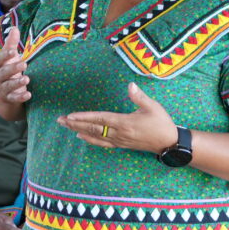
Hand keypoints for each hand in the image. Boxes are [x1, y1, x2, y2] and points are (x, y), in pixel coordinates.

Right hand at [0, 27, 30, 103]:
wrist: (1, 89)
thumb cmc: (6, 67)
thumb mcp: (8, 56)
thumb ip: (11, 43)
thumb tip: (14, 28)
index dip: (5, 56)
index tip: (14, 51)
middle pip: (4, 73)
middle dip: (13, 68)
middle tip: (24, 64)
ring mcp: (2, 88)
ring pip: (8, 86)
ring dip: (17, 83)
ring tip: (27, 79)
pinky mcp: (8, 97)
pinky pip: (14, 98)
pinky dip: (20, 97)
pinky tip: (28, 94)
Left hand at [57, 82, 178, 154]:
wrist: (169, 143)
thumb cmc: (161, 123)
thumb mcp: (153, 107)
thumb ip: (139, 96)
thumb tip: (130, 85)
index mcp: (124, 122)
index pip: (99, 118)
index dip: (84, 117)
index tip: (70, 115)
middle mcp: (118, 133)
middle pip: (92, 128)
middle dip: (75, 124)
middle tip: (59, 120)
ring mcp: (119, 140)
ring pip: (94, 135)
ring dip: (79, 130)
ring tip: (65, 126)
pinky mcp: (121, 144)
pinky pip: (101, 143)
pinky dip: (89, 140)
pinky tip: (80, 137)